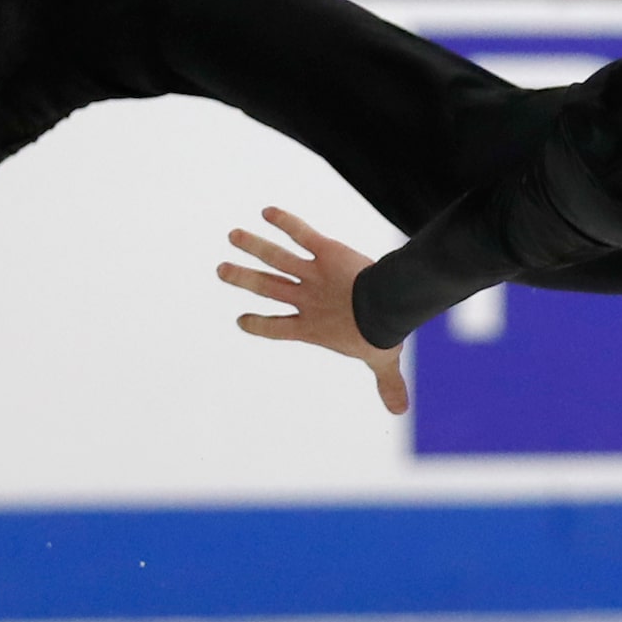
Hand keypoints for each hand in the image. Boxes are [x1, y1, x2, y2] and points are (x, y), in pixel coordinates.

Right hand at [216, 206, 410, 415]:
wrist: (385, 308)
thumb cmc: (381, 335)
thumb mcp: (382, 361)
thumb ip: (388, 383)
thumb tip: (401, 410)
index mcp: (312, 327)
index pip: (279, 328)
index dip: (260, 325)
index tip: (241, 319)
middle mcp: (307, 299)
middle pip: (267, 288)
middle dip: (243, 278)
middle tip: (221, 269)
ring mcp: (313, 275)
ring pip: (277, 259)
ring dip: (254, 246)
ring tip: (233, 235)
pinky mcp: (326, 251)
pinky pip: (302, 234)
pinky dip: (286, 222)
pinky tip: (268, 211)